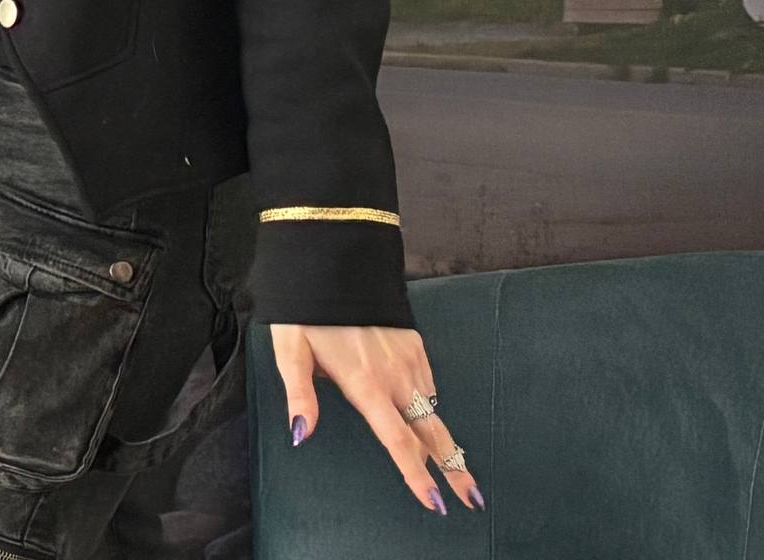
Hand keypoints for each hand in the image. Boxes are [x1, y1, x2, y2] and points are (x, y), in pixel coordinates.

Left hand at [272, 322, 481, 515]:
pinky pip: (428, 384)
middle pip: (432, 432)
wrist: (335, 261)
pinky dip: (429, 404)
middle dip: (455, 468)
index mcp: (365, 384)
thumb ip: (300, 396)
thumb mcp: (290, 351)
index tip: (434, 501)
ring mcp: (410, 359)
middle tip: (472, 498)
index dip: (416, 474)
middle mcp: (394, 376)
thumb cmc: (307, 309)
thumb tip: (300, 434)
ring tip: (455, 466)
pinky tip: (424, 413)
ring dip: (443, 440)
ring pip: (431, 409)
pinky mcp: (415, 344)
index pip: (398, 440)